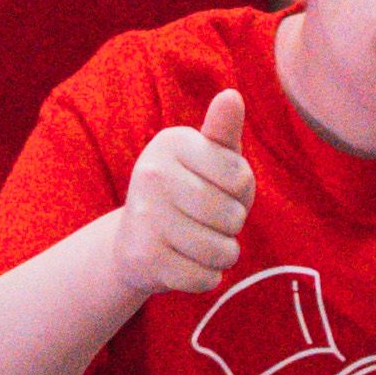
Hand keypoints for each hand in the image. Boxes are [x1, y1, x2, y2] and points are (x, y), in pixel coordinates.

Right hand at [120, 92, 256, 298]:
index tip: (216, 188)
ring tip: (199, 242)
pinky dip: (205, 277)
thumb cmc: (187, 191)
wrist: (134, 240)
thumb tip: (232, 96)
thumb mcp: (208, 157)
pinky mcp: (144, 259)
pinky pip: (205, 278)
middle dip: (231, 226)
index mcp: (171, 142)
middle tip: (206, 220)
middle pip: (233, 216)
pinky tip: (185, 263)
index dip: (240, 192)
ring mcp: (145, 217)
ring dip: (221, 255)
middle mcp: (151, 173)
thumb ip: (223, 130)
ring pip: (222, 251)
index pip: (242, 177)